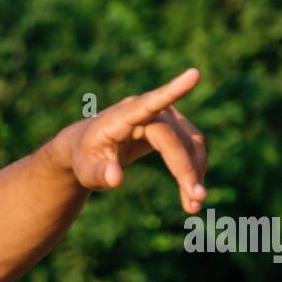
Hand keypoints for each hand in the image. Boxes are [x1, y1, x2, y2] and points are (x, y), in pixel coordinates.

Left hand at [63, 67, 207, 213]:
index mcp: (122, 116)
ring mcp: (163, 115)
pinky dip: (194, 169)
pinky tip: (190, 194)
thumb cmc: (85, 158)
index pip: (150, 103)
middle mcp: (147, 111)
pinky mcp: (172, 126)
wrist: (87, 149)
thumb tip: (115, 179)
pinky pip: (190, 146)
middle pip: (176, 139)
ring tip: (193, 206)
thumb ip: (99, 173)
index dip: (172, 91)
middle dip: (187, 170)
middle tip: (194, 204)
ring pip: (190, 142)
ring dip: (196, 172)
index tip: (193, 75)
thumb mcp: (87, 171)